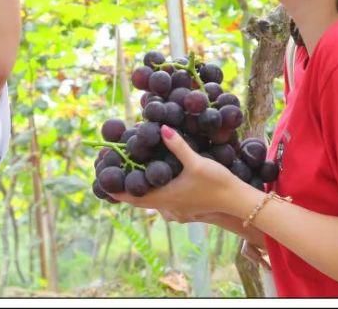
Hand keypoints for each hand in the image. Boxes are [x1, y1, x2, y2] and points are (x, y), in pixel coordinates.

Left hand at [110, 124, 247, 217]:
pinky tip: (155, 179)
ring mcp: (175, 210)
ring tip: (130, 172)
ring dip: (138, 190)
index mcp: (164, 197)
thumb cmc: (217, 182)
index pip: (131, 197)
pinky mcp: (184, 210)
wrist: (237, 200)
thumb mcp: (196, 161)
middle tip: (111, 172)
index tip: (100, 179)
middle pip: (137, 200)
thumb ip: (177, 145)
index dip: (114, 189)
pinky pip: (161, 202)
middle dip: (123, 187)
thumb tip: (160, 126)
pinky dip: (152, 192)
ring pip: (149, 201)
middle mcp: (166, 207)